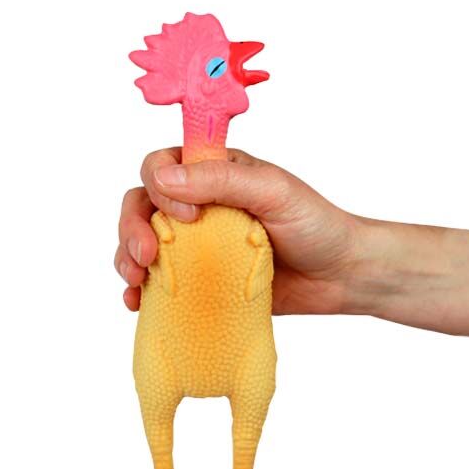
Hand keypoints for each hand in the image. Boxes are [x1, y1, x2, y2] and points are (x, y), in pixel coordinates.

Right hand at [115, 147, 359, 314]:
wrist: (340, 276)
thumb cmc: (315, 225)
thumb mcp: (273, 191)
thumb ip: (221, 180)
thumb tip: (163, 178)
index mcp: (213, 174)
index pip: (161, 166)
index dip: (157, 186)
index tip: (186, 214)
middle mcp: (198, 206)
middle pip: (141, 206)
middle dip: (131, 229)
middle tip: (145, 256)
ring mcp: (196, 245)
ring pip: (142, 243)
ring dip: (127, 259)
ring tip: (135, 282)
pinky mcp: (201, 281)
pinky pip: (159, 282)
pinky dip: (140, 292)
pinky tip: (137, 303)